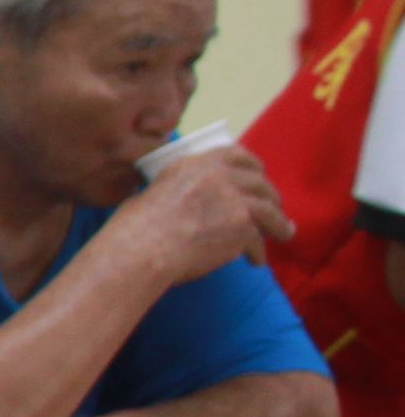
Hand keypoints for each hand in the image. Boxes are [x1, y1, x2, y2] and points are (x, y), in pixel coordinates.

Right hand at [106, 144, 297, 289]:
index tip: (258, 177)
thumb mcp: (155, 191)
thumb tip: (192, 202)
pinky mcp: (242, 226)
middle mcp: (219, 176)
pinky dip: (258, 252)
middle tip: (273, 210)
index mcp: (195, 164)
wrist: (141, 249)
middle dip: (270, 197)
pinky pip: (258, 240)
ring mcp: (234, 199)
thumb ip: (182, 189)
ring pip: (269, 210)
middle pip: (259, 183)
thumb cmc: (135, 228)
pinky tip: (255, 261)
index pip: (236, 155)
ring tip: (283, 234)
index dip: (252, 167)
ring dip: (278, 224)